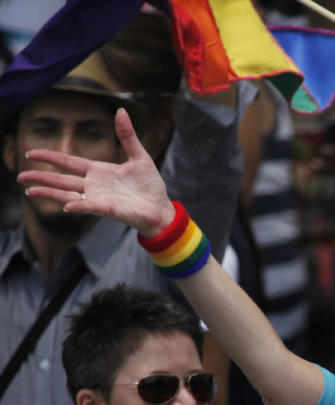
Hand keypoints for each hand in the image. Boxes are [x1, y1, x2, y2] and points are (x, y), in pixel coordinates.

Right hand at [17, 108, 173, 236]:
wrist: (161, 209)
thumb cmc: (150, 186)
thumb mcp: (140, 157)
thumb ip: (127, 136)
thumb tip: (121, 110)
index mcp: (98, 171)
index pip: (69, 162)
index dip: (51, 157)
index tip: (32, 152)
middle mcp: (94, 185)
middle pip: (61, 179)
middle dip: (41, 177)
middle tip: (20, 175)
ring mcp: (98, 198)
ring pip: (67, 195)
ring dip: (49, 193)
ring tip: (30, 190)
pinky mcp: (107, 209)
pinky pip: (89, 207)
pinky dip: (78, 205)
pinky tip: (66, 205)